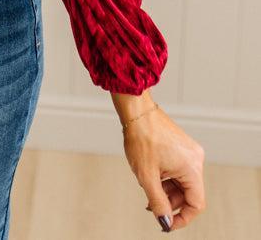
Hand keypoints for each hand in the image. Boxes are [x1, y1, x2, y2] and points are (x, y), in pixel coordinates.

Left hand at [118, 96, 205, 231]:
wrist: (136, 111)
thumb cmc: (141, 137)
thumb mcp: (147, 176)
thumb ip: (158, 202)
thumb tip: (166, 222)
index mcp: (192, 167)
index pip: (196, 204)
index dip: (182, 217)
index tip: (167, 223)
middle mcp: (195, 159)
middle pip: (189, 193)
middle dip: (170, 202)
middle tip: (151, 203)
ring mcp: (190, 152)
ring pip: (183, 182)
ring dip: (167, 190)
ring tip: (148, 185)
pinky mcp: (183, 147)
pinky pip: (179, 171)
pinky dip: (167, 178)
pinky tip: (153, 174)